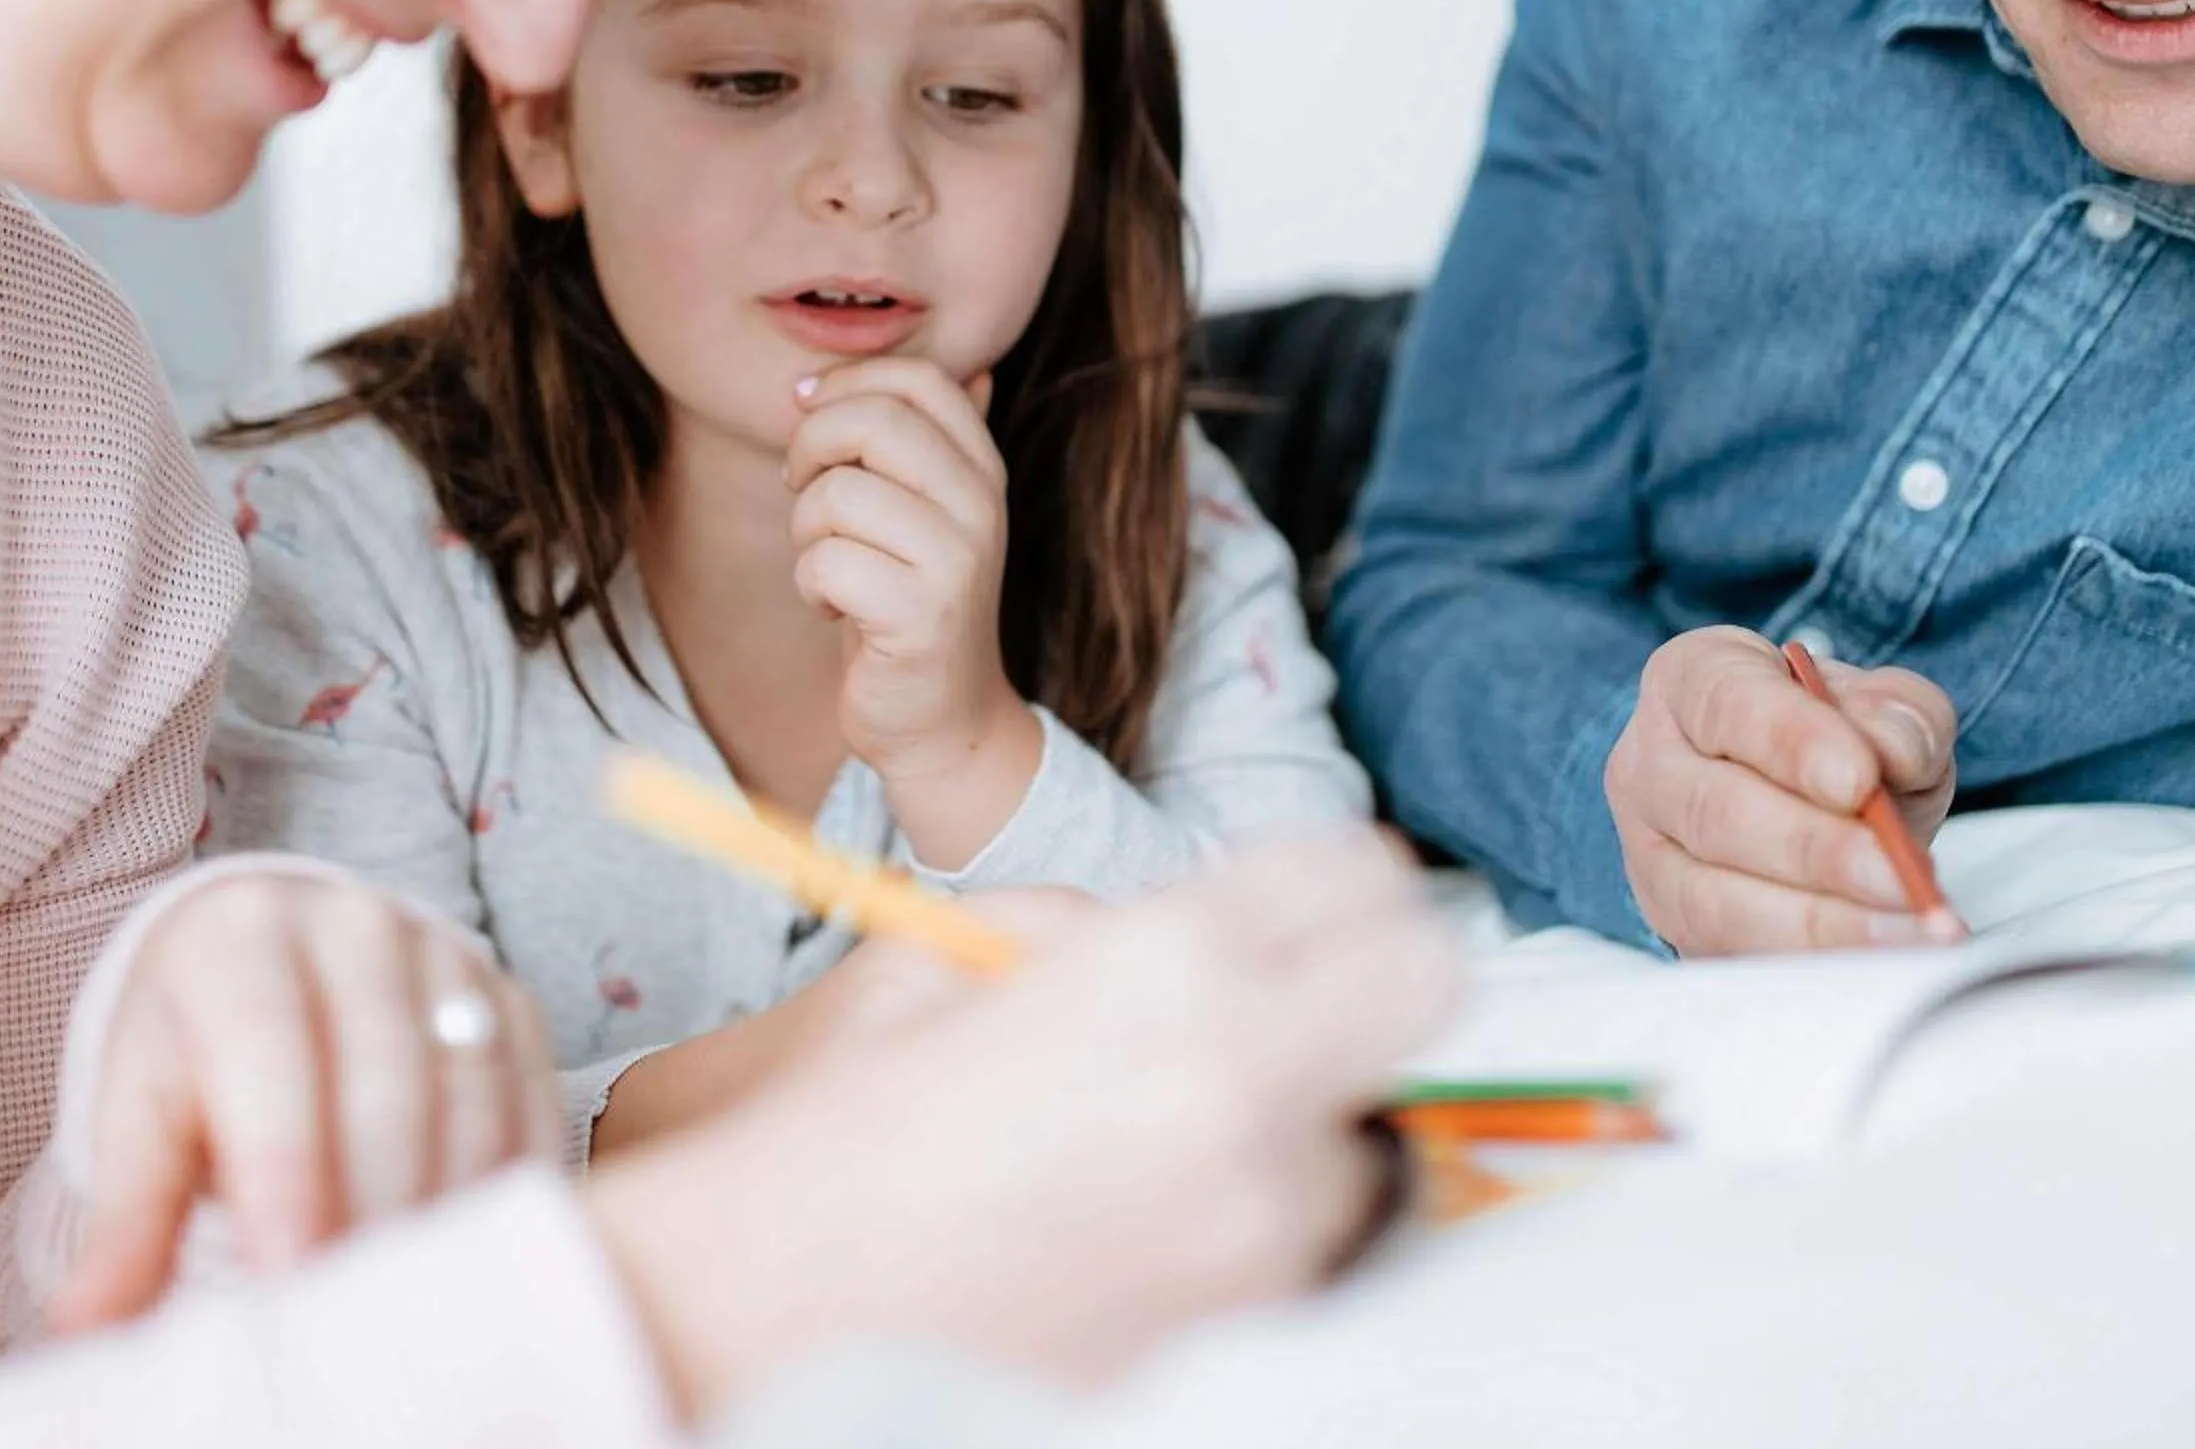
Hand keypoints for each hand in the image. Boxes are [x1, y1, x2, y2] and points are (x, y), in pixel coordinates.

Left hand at [50, 872, 558, 1332]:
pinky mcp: (509, 994)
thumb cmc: (194, 1051)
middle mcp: (354, 925)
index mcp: (241, 940)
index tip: (290, 1277)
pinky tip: (477, 1252)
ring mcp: (445, 953)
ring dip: (446, 1206)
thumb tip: (82, 1336)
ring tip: (410, 1297)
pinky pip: (530, 1095)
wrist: (272, 958)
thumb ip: (126, 1222)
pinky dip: (509, 1181)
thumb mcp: (143, 1120)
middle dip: (371, 1208)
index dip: (286, 1174)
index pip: (270, 1061)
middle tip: (354, 1311)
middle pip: (384, 1082)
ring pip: (468, 1093)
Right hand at [584, 833, 1460, 1421]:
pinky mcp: (1247, 1321)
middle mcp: (1240, 1081)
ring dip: (1309, 1121)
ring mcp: (1258, 1219)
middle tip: (1312, 996)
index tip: (1318, 902)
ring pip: (1370, 1135)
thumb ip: (1099, 924)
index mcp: (1164, 961)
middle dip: (1378, 976)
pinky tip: (1153, 1215)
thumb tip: (1205, 936)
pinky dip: (1262, 1220)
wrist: (767, 1308)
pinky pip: (1311, 1242)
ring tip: (1181, 1136)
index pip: (1359, 872)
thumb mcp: (958, 957)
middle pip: (1428, 981)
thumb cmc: (843, 1124)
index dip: (1340, 881)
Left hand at [787, 360, 1042, 862]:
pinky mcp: (921, 616)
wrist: (940, 716)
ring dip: (806, 530)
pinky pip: (825, 562)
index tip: (809, 411)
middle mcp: (982, 505)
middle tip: (802, 487)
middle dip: (810, 448)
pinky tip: (835, 608)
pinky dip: (811, 584)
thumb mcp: (924, 508)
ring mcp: (957, 560)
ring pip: (837, 494)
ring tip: (830, 562)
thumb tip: (907, 363)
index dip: (848, 383)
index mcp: (982, 468)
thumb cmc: (909, 599)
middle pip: (873, 421)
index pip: (920, 380)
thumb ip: (922, 439)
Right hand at [1606, 626, 1959, 954]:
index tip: (1861, 779)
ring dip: (1820, 921)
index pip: (1728, 704)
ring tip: (1910, 925)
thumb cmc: (1835, 744)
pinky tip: (1879, 955)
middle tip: (1899, 873)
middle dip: (1815, 849)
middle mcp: (1648, 762)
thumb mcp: (1880, 709)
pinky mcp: (1673, 925)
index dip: (1794, 744)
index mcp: (1691, 680)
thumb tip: (1895, 753)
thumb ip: (1900, 715)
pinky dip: (1812, 962)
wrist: (1802, 803)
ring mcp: (1648, 852)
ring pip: (1714, 897)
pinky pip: (1731, 955)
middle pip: (1714, 809)